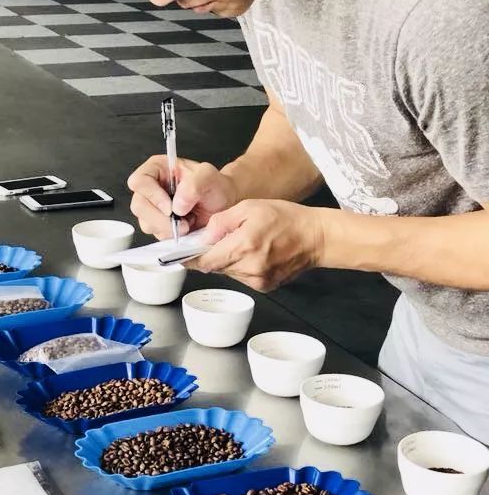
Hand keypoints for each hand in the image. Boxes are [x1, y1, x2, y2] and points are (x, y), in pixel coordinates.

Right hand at [127, 155, 238, 239]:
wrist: (224, 205)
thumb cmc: (216, 187)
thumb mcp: (209, 177)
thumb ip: (194, 185)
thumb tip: (177, 205)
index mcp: (157, 169)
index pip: (139, 181)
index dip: (152, 196)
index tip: (170, 208)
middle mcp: (151, 188)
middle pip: (139, 206)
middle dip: (160, 219)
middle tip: (182, 223)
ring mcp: (153, 208)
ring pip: (146, 223)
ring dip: (167, 228)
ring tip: (187, 223)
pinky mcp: (158, 225)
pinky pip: (156, 234)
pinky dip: (171, 236)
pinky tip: (185, 229)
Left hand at [187, 199, 323, 291]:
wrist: (316, 237)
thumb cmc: (286, 218)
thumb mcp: (249, 207)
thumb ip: (222, 221)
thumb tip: (204, 236)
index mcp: (244, 246)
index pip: (205, 260)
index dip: (189, 258)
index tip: (178, 255)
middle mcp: (249, 268)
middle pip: (215, 267)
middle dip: (212, 254)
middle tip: (218, 240)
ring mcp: (257, 280)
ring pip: (228, 273)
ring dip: (227, 260)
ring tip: (243, 243)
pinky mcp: (264, 287)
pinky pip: (242, 277)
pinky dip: (240, 266)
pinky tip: (254, 253)